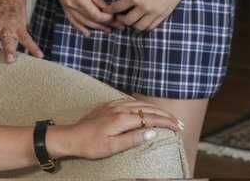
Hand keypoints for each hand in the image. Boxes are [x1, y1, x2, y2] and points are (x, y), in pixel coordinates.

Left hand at [49, 99, 182, 159]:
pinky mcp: (107, 106)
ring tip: (167, 115)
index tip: (178, 127)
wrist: (71, 137)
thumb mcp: (113, 147)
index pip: (150, 119)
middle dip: (165, 115)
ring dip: (155, 109)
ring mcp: (112, 105)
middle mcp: (119, 109)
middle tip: (179, 122)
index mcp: (122, 119)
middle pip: (147, 109)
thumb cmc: (91, 145)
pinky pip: (129, 101)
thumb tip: (152, 131)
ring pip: (139, 104)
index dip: (166, 122)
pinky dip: (142, 104)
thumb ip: (133, 139)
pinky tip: (145, 107)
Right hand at [50, 0, 112, 35]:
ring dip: (95, 28)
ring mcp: (66, 6)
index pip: (95, 14)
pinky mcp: (63, 5)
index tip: (116, 18)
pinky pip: (72, 20)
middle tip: (118, 27)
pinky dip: (80, 27)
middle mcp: (71, 5)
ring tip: (107, 30)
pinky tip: (87, 33)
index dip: (107, 19)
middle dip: (105, 25)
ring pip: (82, 22)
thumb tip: (106, 9)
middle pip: (90, 20)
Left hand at [107, 0, 195, 31]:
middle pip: (127, 21)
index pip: (117, 8)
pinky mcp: (164, 15)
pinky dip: (144, 26)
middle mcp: (145, 7)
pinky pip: (151, 26)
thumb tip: (124, 2)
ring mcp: (155, 13)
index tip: (106, 11)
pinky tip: (142, 21)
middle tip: (118, 16)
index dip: (110, 10)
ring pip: (139, 27)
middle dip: (120, 20)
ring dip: (133, 25)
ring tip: (130, 20)